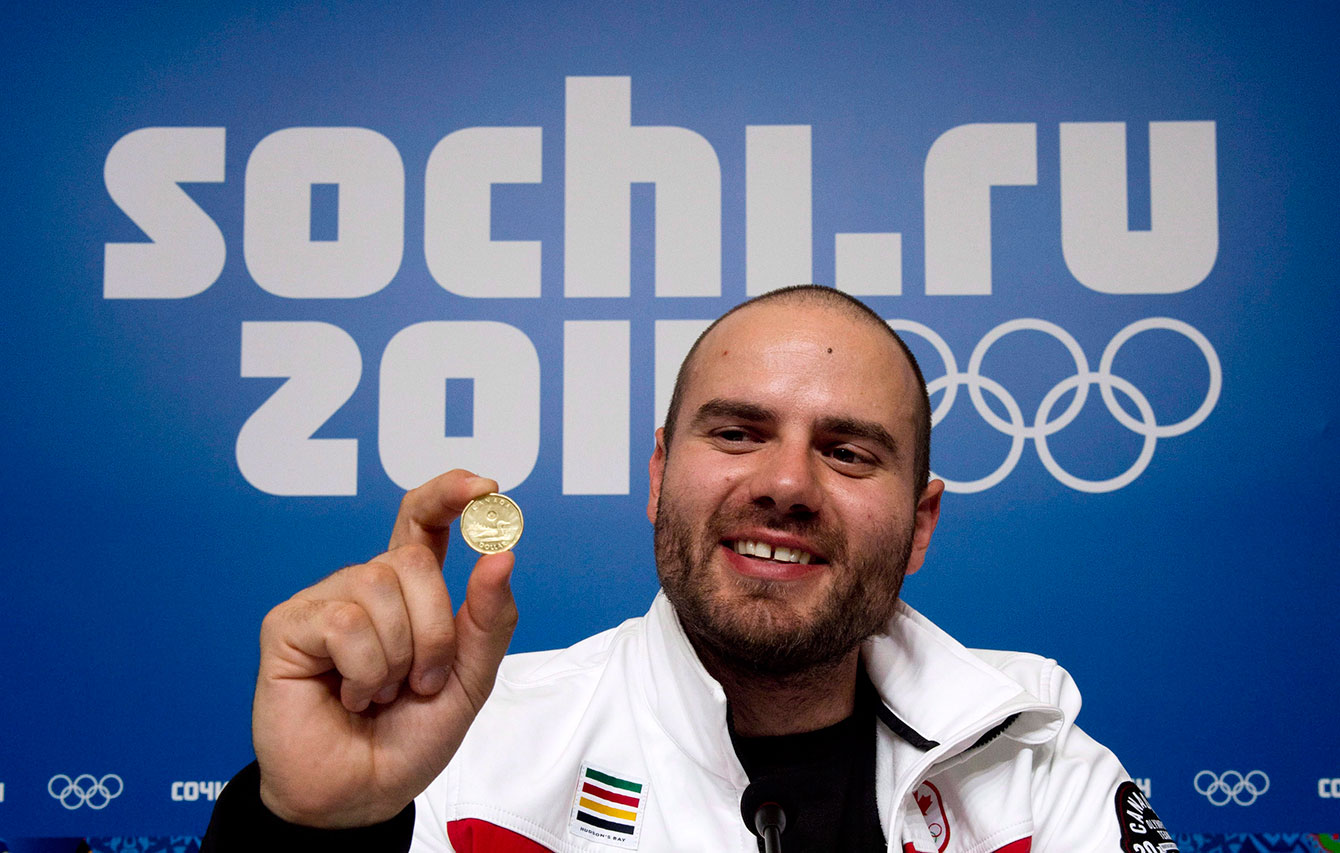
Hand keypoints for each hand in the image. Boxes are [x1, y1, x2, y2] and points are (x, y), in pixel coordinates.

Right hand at [251, 470, 517, 826]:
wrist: (362, 794)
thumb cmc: (410, 737)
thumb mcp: (470, 679)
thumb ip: (489, 619)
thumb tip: (502, 555)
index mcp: (410, 593)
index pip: (423, 522)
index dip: (449, 494)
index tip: (486, 490)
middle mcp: (365, 587)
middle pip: (411, 560)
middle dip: (434, 630)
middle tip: (420, 681)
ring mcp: (324, 602)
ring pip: (378, 587)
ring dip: (398, 657)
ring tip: (381, 692)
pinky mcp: (288, 625)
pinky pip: (344, 622)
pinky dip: (364, 670)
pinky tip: (349, 695)